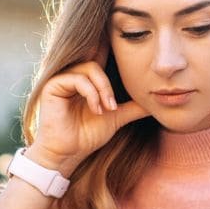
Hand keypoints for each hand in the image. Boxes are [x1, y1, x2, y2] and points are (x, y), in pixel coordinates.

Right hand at [28, 60, 148, 174]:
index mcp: (84, 79)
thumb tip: (157, 101)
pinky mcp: (53, 85)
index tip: (129, 61)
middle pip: (97, 60)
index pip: (100, 58)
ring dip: (103, 89)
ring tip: (107, 109)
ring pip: (90, 68)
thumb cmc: (86, 136)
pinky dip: (91, 93)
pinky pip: (78, 79)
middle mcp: (71, 75)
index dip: (111, 54)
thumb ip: (133, 107)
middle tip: (114, 106)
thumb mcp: (116, 117)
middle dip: (109, 83)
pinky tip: (96, 110)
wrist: (67, 154)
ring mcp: (61, 79)